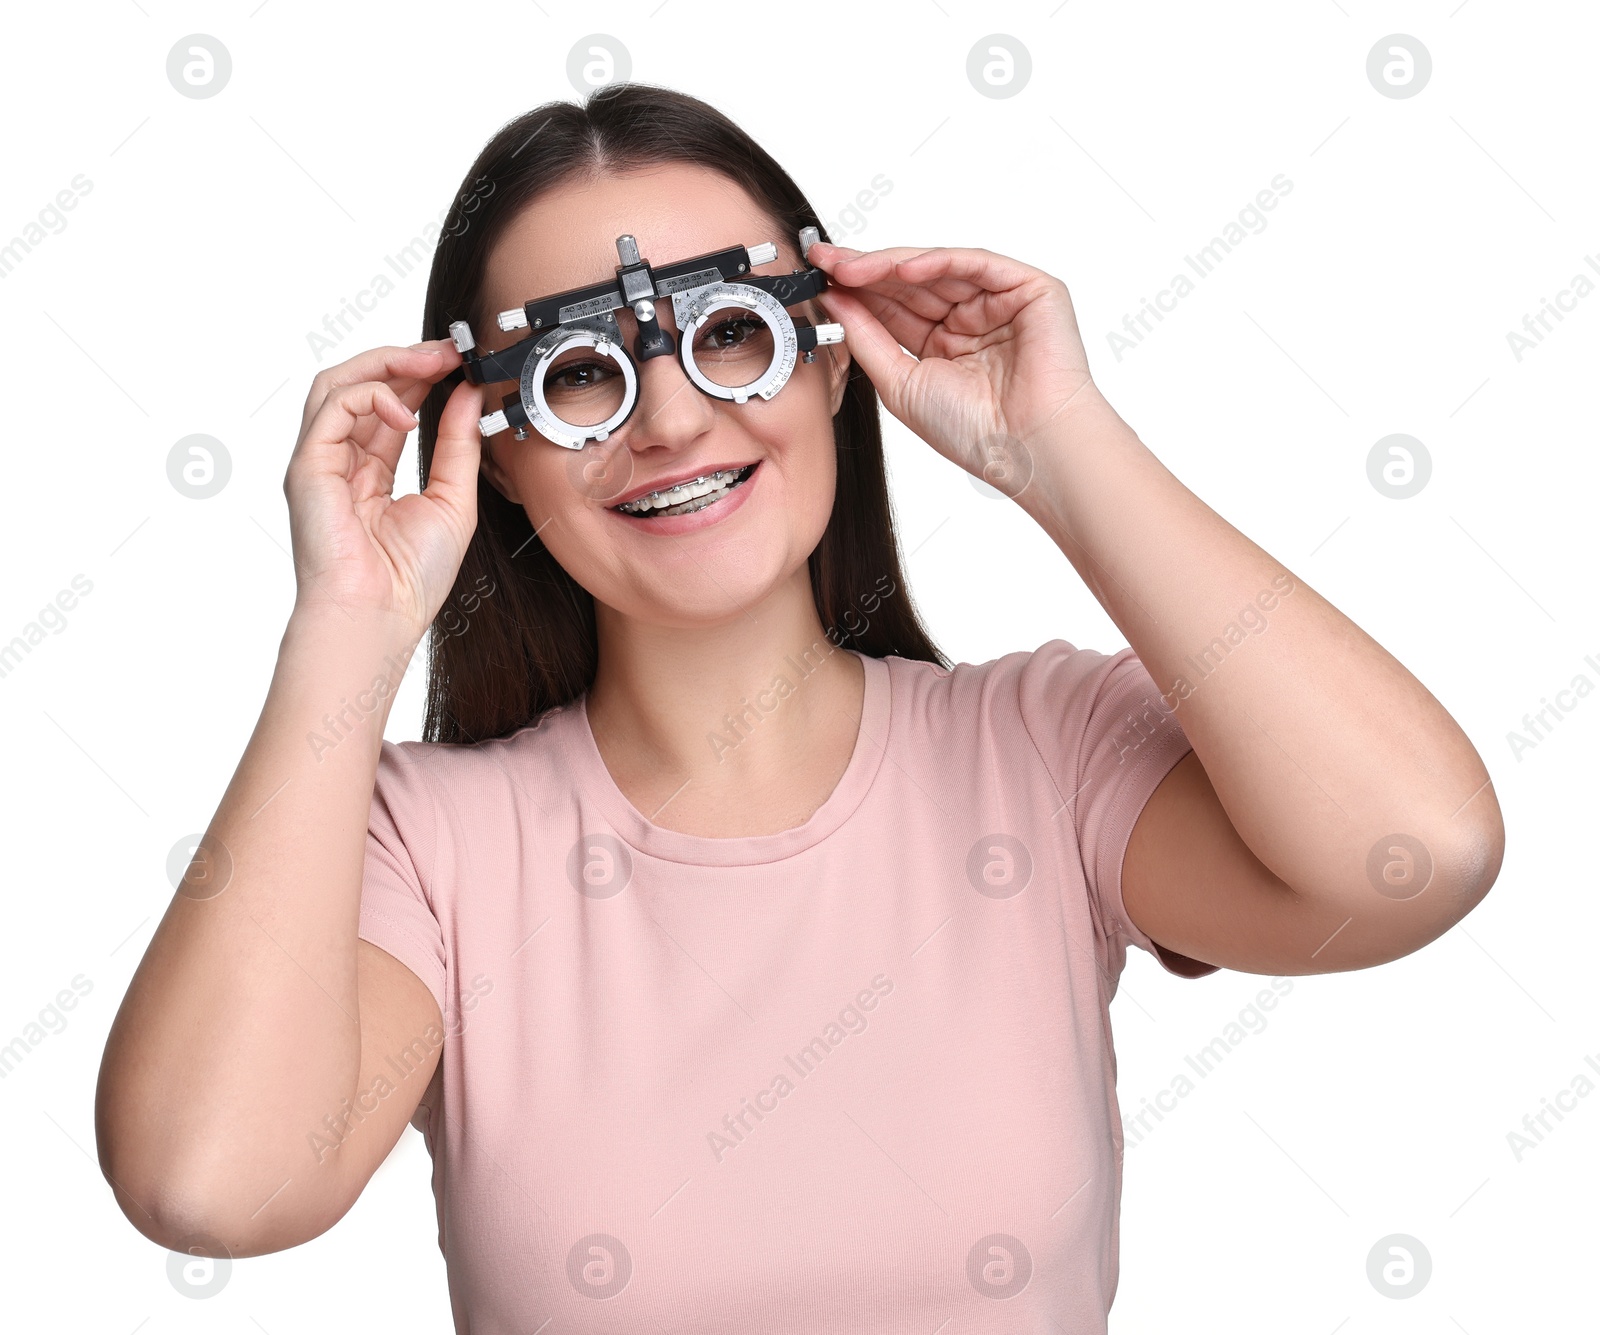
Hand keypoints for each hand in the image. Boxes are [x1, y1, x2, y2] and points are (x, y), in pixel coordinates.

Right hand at [282, 339, 483, 636]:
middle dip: (403, 360)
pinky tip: (409, 413)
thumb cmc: (409, 577)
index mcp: (370, 472)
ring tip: (430, 362)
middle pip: (358, 385)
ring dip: (386, 364)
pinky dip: (373, 396)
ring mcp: (319, 461)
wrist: (379, 616)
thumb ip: (459, 445)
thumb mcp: (454, 500)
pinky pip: (334, 407)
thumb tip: (468, 395)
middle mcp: (339, 461)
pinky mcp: (308, 465)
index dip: (420, 378)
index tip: (458, 362)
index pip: (389, 406)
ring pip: (338, 384)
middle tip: (447, 351)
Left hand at [808, 241, 1103, 492]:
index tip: (819, 276)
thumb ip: (867, 338)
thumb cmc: (974, 430)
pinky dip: (938, 262)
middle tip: (825, 261)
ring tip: (851, 267)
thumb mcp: (900, 383)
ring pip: (938, 268)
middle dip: (866, 270)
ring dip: (891, 265)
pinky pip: (975, 264)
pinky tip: (901, 268)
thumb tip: (834, 300)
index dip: (856, 290)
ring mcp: (999, 301)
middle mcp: (970, 319)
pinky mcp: (1028, 288)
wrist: (1025, 447)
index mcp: (943, 344)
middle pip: (911, 283)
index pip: (894, 306)